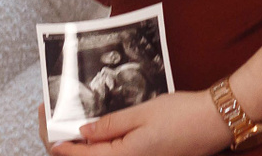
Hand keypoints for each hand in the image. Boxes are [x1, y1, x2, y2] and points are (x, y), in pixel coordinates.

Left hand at [46, 90, 229, 155]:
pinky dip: (101, 147)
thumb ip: (109, 125)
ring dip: (84, 148)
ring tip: (70, 126)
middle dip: (68, 146)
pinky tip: (95, 133)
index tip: (46, 126)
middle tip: (54, 123)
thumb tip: (82, 133)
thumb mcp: (141, 113)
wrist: (215, 123)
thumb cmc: (181, 115)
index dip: (60, 143)